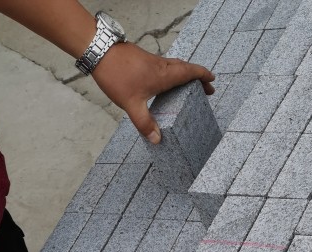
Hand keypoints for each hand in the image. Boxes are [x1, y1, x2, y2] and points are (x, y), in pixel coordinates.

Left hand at [92, 42, 214, 143]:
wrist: (99, 51)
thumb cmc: (116, 75)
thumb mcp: (131, 104)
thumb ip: (144, 123)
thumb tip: (156, 139)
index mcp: (164, 75)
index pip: (190, 72)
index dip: (203, 75)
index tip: (212, 80)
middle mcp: (161, 66)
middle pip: (185, 69)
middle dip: (197, 78)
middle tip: (206, 88)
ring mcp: (152, 61)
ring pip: (174, 66)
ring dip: (185, 74)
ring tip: (189, 86)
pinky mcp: (143, 60)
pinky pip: (164, 66)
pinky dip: (172, 73)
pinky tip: (165, 83)